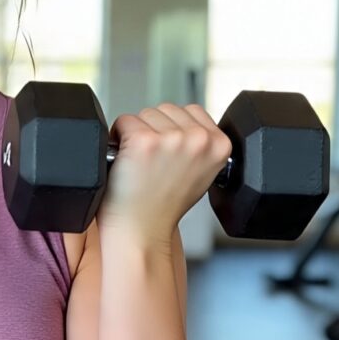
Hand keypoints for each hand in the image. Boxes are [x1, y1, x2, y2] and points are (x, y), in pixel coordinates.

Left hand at [97, 102, 233, 244]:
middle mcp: (199, 139)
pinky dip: (118, 137)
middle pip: (167, 109)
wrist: (142, 229)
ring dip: (137, 132)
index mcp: (220, 145)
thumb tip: (185, 122)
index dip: (174, 130)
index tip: (169, 154)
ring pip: (145, 114)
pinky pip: (124, 121)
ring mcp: (172, 139)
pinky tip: (127, 160)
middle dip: (155, 130)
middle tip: (153, 162)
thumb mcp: (201, 171)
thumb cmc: (164, 204)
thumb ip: (201, 143)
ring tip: (141, 162)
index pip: (193, 111)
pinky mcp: (144, 141)